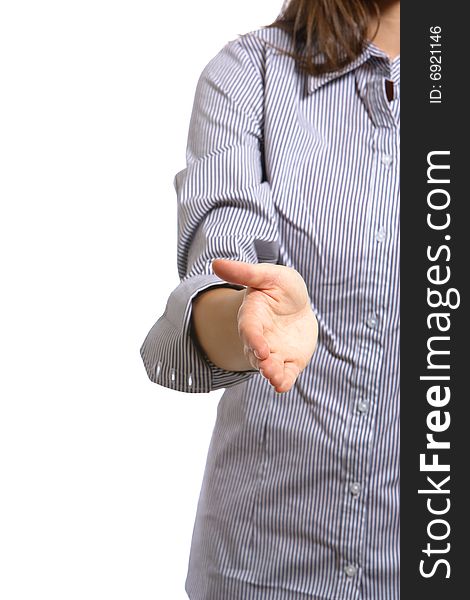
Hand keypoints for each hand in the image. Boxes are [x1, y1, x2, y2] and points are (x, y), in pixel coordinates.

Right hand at [212, 258, 317, 392]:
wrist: (297, 306)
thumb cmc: (281, 288)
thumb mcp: (268, 275)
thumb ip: (245, 272)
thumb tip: (215, 262)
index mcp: (253, 316)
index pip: (249, 329)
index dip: (254, 339)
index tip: (261, 349)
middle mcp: (260, 338)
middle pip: (255, 352)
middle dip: (261, 361)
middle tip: (267, 367)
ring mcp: (274, 352)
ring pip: (268, 366)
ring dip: (271, 373)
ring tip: (275, 378)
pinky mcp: (289, 362)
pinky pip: (285, 374)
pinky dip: (283, 381)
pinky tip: (282, 385)